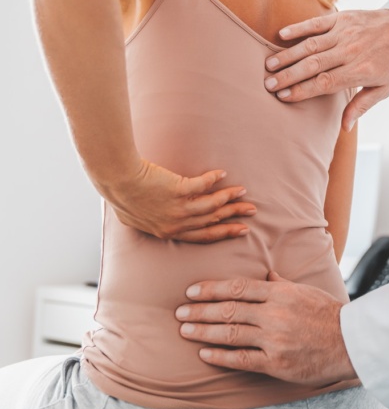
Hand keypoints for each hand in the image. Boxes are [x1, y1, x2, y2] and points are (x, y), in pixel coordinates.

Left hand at [100, 160, 256, 242]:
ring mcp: (178, 207)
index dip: (223, 233)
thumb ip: (154, 221)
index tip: (239, 230)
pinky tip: (222, 173)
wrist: (117, 180)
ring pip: (212, 205)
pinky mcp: (179, 190)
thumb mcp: (137, 218)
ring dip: (229, 198)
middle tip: (251, 212)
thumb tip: (163, 218)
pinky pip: (203, 185)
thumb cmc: (121, 196)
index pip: (202, 236)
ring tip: (242, 191)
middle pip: (212, 222)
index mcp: (168, 232)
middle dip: (234, 217)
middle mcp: (176, 223)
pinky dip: (214, 179)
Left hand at [175, 272, 356, 384]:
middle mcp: (273, 314)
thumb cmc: (327, 313)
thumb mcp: (305, 290)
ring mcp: (273, 339)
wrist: (348, 342)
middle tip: (179, 310)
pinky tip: (204, 352)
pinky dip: (220, 355)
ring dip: (204, 330)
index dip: (212, 288)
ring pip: (230, 332)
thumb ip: (282, 283)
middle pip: (228, 309)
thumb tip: (267, 275)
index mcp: (280, 293)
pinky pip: (241, 359)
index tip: (192, 290)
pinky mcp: (275, 363)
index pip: (238, 287)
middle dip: (201, 309)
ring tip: (185, 329)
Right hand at [263, 9, 388, 129]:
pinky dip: (298, 28)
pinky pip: (317, 23)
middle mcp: (351, 51)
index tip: (283, 97)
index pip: (325, 83)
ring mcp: (345, 33)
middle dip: (289, 76)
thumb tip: (345, 127)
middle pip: (313, 65)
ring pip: (311, 45)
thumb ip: (362, 105)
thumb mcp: (385, 88)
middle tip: (268, 84)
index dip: (302, 91)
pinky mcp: (343, 18)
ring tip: (269, 65)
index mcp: (360, 71)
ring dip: (288, 55)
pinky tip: (281, 35)